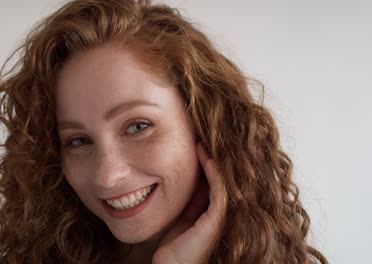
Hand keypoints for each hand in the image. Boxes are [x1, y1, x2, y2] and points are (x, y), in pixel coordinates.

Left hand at [152, 143, 227, 263]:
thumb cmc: (176, 250)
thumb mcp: (183, 218)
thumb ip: (191, 202)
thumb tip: (189, 180)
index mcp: (214, 213)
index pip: (215, 181)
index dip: (208, 161)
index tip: (199, 142)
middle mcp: (222, 213)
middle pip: (223, 178)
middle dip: (215, 157)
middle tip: (205, 135)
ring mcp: (221, 216)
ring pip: (223, 180)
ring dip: (214, 159)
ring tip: (205, 140)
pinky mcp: (216, 219)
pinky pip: (218, 188)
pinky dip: (213, 170)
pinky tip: (205, 155)